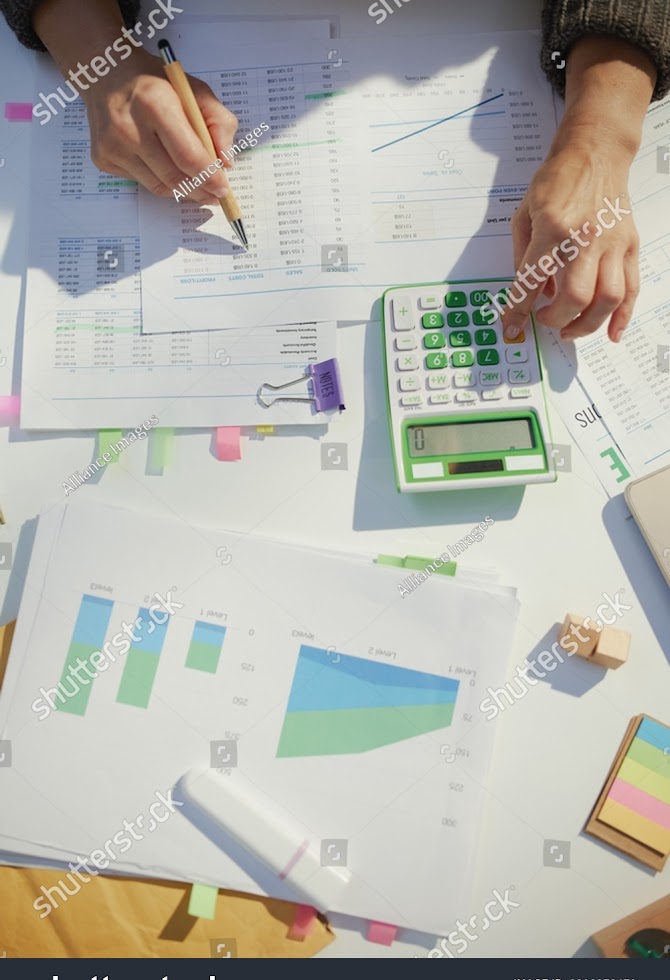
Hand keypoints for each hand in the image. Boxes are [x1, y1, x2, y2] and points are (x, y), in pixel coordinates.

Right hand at [83, 48, 238, 204]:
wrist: (107, 73)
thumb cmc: (155, 82)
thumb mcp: (195, 90)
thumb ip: (219, 122)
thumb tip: (226, 163)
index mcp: (154, 103)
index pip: (188, 156)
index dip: (209, 178)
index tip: (223, 188)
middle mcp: (129, 127)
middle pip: (174, 177)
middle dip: (200, 191)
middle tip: (214, 194)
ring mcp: (113, 146)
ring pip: (159, 186)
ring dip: (183, 190)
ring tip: (197, 186)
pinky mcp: (103, 158)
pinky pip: (142, 182)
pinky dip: (161, 181)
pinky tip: (167, 167)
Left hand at [501, 140, 638, 343]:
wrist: (595, 151)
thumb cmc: (558, 179)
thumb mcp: (524, 213)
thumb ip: (523, 255)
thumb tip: (535, 291)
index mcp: (552, 229)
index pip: (532, 281)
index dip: (519, 309)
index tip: (512, 325)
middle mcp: (584, 238)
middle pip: (576, 297)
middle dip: (557, 320)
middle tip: (546, 321)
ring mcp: (611, 243)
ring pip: (607, 298)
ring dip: (588, 324)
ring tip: (572, 331)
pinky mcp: (628, 244)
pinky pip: (631, 287)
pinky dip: (622, 316)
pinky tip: (612, 333)